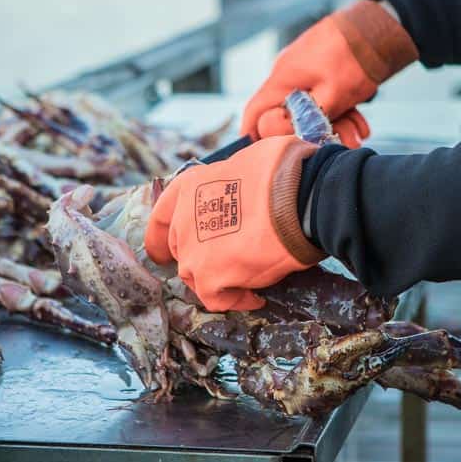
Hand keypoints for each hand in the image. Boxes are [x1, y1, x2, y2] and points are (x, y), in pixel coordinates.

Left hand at [144, 136, 324, 311]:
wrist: (299, 196)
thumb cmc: (284, 172)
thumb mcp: (248, 161)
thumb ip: (236, 180)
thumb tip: (253, 185)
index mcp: (189, 187)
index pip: (160, 219)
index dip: (161, 239)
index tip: (163, 252)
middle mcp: (183, 220)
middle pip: (180, 251)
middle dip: (201, 259)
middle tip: (227, 263)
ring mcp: (193, 252)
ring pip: (197, 277)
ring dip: (219, 281)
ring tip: (249, 280)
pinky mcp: (210, 278)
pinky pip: (218, 299)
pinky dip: (236, 300)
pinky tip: (256, 296)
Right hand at [240, 0, 418, 141]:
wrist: (379, 27)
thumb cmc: (354, 58)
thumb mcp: (333, 96)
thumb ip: (307, 119)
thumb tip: (285, 136)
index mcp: (283, 78)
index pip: (255, 111)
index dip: (255, 134)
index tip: (266, 153)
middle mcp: (288, 73)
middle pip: (289, 113)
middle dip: (314, 133)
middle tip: (343, 142)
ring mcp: (305, 68)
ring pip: (311, 106)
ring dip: (335, 122)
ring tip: (359, 133)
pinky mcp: (321, 66)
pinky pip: (324, 94)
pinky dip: (340, 109)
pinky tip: (360, 122)